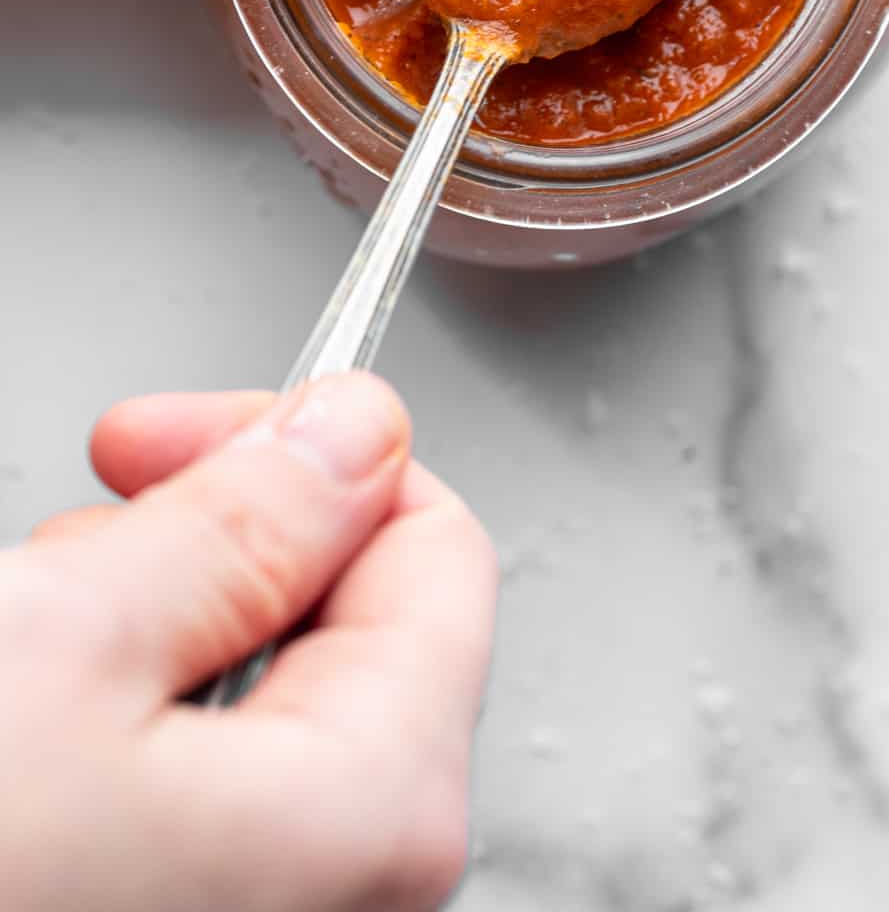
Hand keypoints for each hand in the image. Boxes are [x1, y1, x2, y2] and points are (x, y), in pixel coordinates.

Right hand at [3, 374, 495, 911]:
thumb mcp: (65, 639)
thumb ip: (243, 518)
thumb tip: (352, 435)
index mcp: (373, 806)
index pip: (433, 546)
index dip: (304, 457)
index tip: (170, 438)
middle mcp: (347, 891)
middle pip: (340, 616)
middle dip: (201, 552)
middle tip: (70, 564)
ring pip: (245, 688)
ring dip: (129, 637)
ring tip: (19, 677)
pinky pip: (185, 774)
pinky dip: (101, 722)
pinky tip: (16, 744)